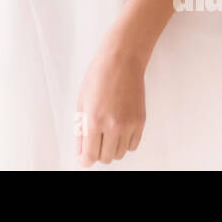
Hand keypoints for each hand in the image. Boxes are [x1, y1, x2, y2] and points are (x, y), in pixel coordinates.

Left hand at [75, 35, 147, 166]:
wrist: (122, 61)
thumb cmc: (99, 76)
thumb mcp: (82, 102)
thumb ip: (81, 130)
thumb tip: (82, 151)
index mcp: (94, 120)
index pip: (90, 155)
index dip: (85, 160)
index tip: (84, 159)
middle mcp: (113, 126)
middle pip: (106, 158)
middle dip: (98, 153)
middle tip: (95, 141)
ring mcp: (129, 124)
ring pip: (120, 153)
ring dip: (112, 148)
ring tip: (107, 131)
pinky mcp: (141, 121)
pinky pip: (133, 145)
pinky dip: (125, 142)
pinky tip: (119, 129)